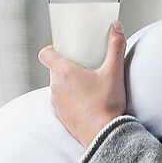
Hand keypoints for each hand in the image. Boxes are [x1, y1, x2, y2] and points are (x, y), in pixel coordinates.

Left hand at [38, 21, 127, 145]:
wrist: (103, 135)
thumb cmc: (106, 104)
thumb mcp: (114, 72)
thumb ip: (115, 47)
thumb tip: (116, 27)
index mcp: (64, 72)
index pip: (45, 53)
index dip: (52, 49)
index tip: (65, 50)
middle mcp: (55, 86)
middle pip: (54, 69)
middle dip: (67, 67)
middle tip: (84, 67)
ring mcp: (56, 102)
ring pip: (58, 86)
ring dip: (68, 84)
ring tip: (87, 86)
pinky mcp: (60, 116)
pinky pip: (61, 102)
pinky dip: (70, 99)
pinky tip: (86, 102)